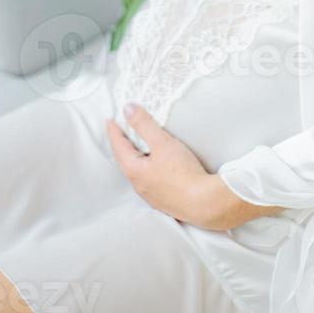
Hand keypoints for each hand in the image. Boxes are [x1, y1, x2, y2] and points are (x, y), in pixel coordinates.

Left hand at [106, 105, 285, 230]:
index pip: (119, 146)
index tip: (110, 120)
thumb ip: (144, 124)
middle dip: (120, 144)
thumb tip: (128, 109)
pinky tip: (153, 164)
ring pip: (136, 170)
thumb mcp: (162, 143)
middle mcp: (138, 184)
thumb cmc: (182, 173)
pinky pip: (147, 178)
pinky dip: (145, 166)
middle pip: (124, 160)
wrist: (203, 202)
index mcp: (134, 170)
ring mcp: (150, 194)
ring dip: (133, 156)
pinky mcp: (162, 199)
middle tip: (119, 131)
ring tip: (135, 145)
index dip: (114, 131)